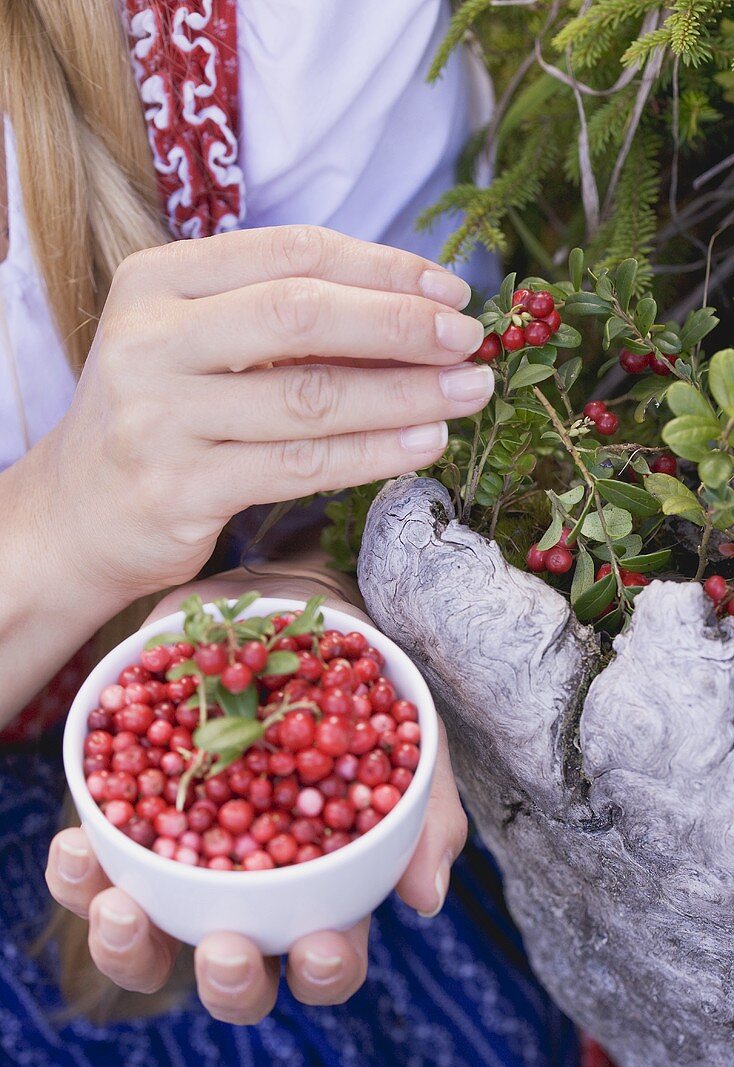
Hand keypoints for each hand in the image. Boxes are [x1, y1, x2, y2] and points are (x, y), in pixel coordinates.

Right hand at [42, 226, 489, 602]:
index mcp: (158, 280)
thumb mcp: (198, 346)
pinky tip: (423, 443)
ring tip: (468, 394)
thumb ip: (280, 322)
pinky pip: (300, 465)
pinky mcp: (180, 489)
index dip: (382, 267)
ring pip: (310, 396)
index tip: (450, 293)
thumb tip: (412, 316)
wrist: (76, 514)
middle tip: (471, 342)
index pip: (290, 251)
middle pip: (301, 314)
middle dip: (401, 325)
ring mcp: (160, 417)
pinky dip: (373, 453)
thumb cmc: (160, 418)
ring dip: (405, 394)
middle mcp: (151, 339)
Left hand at [46, 578, 467, 1020]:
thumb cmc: (348, 686)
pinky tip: (79, 840)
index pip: (323, 955)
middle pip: (233, 973)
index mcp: (318, 882)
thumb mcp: (399, 734)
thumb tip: (424, 897)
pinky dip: (81, 868)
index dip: (322, 968)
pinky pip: (94, 866)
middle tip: (226, 948)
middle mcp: (245, 888)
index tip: (316, 946)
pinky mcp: (125, 818)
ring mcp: (180, 859)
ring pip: (147, 940)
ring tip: (121, 905)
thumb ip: (425, 809)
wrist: (288, 608)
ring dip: (129, 942)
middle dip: (228, 979)